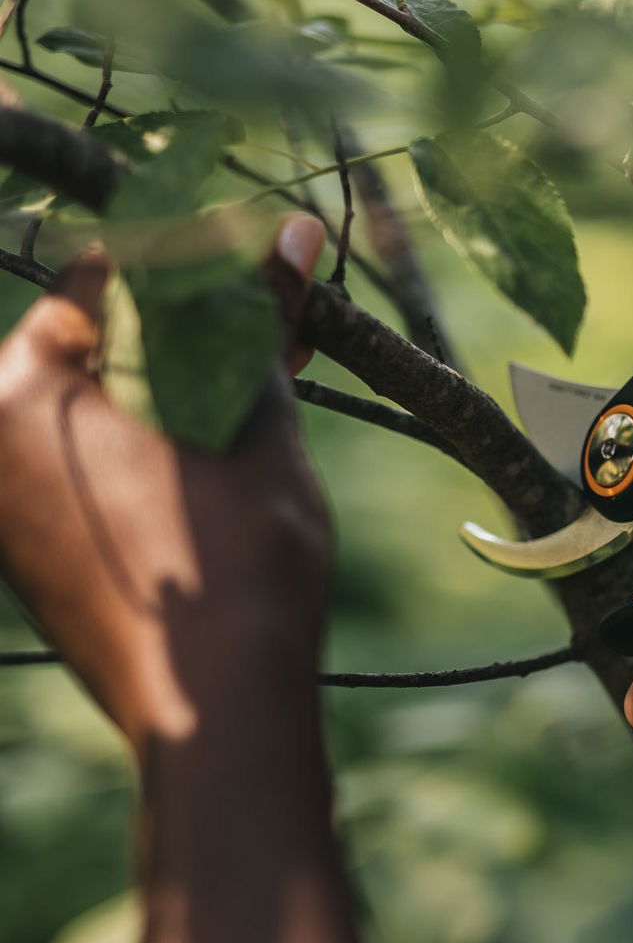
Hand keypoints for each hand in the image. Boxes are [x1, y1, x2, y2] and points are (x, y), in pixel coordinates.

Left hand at [0, 215, 332, 755]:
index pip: (107, 277)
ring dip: (186, 384)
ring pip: (107, 407)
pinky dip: (161, 443)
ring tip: (275, 383)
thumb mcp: (257, 420)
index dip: (195, 262)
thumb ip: (260, 320)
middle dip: (197, 329)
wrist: (217, 712)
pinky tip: (233, 443)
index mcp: (23, 391)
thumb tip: (294, 230)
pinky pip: (99, 464)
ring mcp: (10, 503)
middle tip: (283, 326)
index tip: (260, 263)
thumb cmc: (236, 558)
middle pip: (104, 345)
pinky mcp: (36, 550)